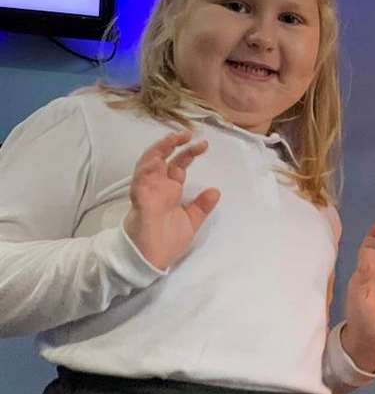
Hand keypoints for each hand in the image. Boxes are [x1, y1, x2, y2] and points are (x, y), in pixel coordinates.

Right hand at [122, 131, 220, 270]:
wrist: (151, 259)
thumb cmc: (166, 241)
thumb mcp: (191, 221)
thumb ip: (202, 206)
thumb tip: (215, 191)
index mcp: (170, 191)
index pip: (178, 165)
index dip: (189, 153)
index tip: (203, 144)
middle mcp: (158, 187)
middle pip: (164, 159)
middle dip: (175, 144)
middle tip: (190, 134)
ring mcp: (148, 191)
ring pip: (149, 162)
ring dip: (160, 149)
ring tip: (173, 138)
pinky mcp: (140, 199)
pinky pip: (141, 178)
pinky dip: (148, 166)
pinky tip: (159, 158)